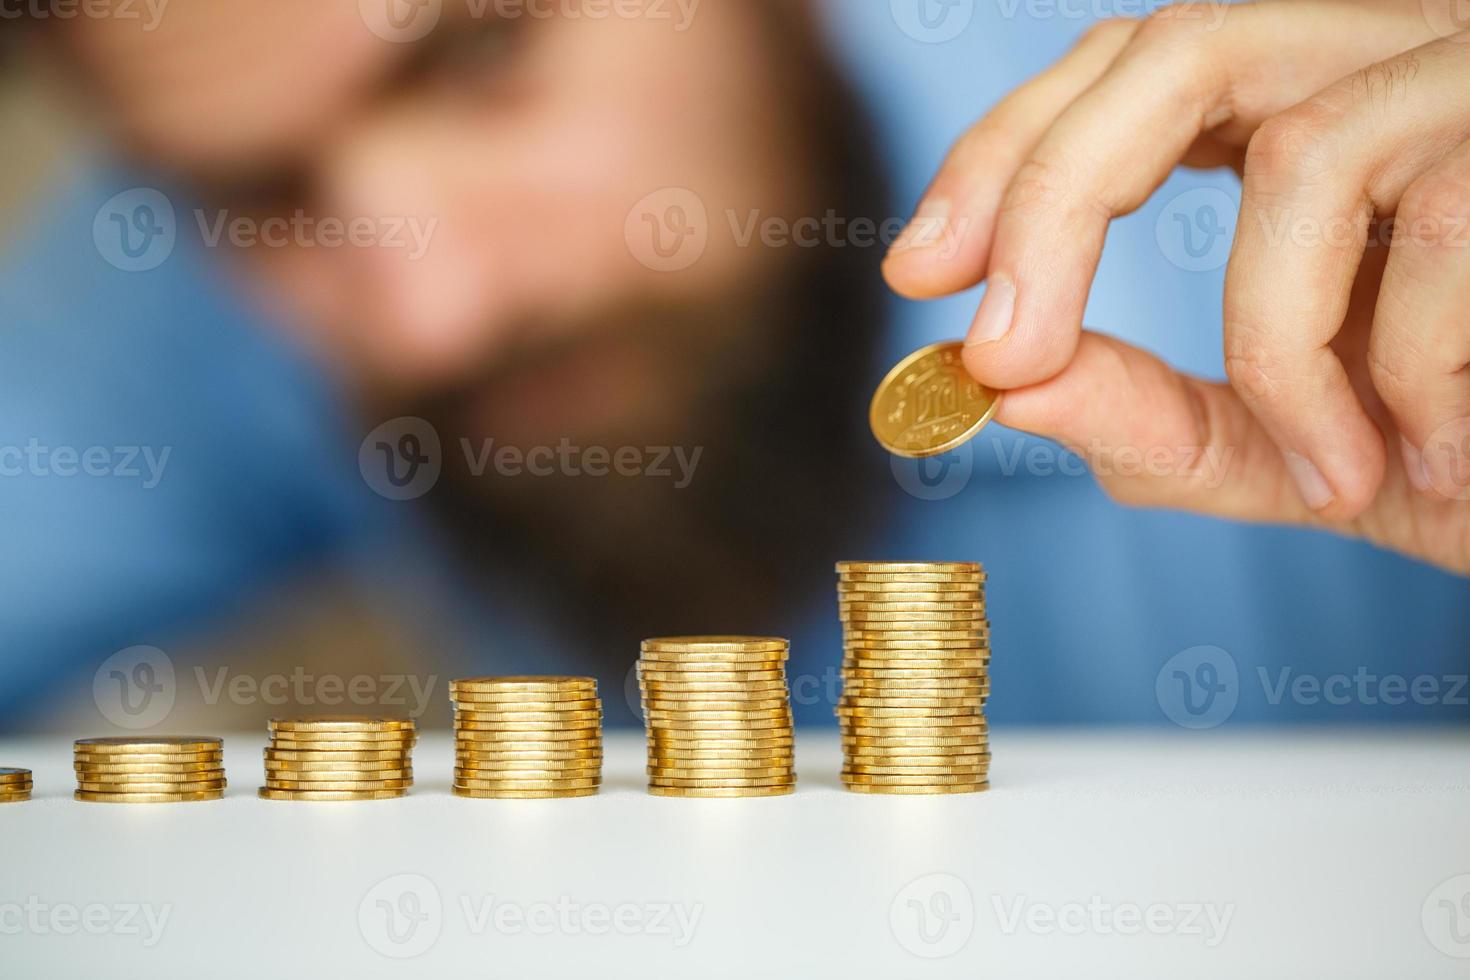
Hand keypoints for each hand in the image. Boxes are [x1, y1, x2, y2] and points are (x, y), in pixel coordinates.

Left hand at [884, 0, 1469, 573]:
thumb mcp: (1293, 452)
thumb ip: (1157, 422)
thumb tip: (1002, 382)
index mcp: (1310, 114)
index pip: (1123, 73)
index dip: (1003, 154)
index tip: (915, 271)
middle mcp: (1394, 56)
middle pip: (1177, 46)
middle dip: (1057, 197)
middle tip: (998, 349)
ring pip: (1310, 155)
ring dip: (1282, 346)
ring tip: (1335, 476)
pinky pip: (1443, 232)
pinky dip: (1405, 376)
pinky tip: (1443, 453)